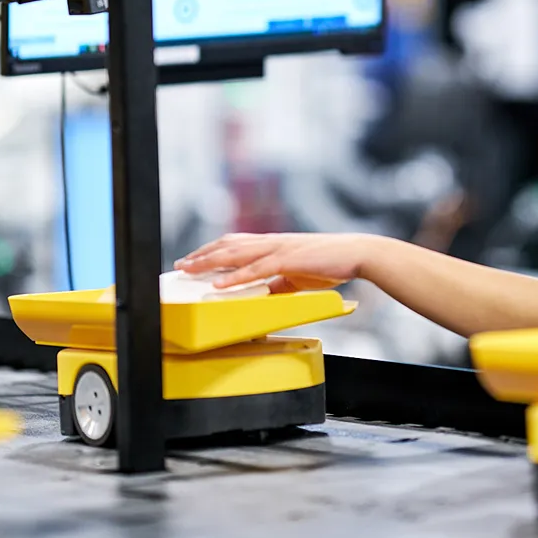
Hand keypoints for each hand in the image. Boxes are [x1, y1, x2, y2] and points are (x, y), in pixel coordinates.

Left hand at [175, 232, 383, 293]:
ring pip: (235, 253)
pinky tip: (219, 283)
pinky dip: (235, 276)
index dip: (211, 249)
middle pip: (227, 244)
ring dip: (209, 262)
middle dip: (201, 254)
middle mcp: (271, 241)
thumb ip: (278, 284)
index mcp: (273, 243)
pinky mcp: (287, 260)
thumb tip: (262, 296)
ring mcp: (278, 249)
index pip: (234, 242)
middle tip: (180, 265)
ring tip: (189, 270)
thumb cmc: (331, 263)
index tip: (192, 259)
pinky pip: (255, 269)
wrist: (356, 254)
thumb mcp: (298, 275)